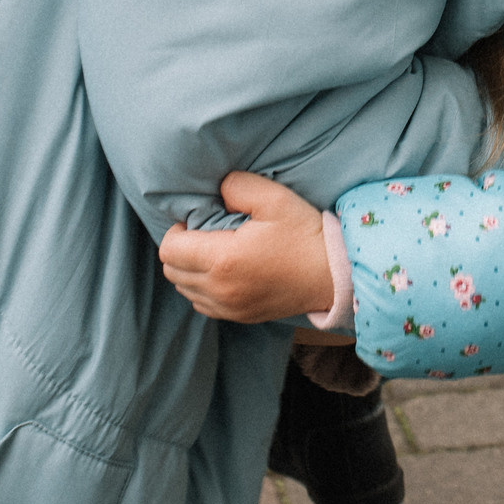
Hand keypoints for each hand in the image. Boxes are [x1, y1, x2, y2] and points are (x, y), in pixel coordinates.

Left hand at [158, 172, 333, 323]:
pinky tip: (225, 272)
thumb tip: (218, 190)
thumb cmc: (305, 236)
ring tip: (215, 252)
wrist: (335, 276)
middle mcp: (220, 289)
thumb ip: (238, 186)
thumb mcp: (275, 199)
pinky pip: (202, 304)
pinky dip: (203, 288)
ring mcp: (229, 308)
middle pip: (172, 271)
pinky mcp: (240, 317)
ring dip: (190, 270)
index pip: (169, 249)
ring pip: (184, 289)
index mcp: (223, 260)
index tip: (199, 220)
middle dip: (180, 249)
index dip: (177, 230)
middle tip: (204, 233)